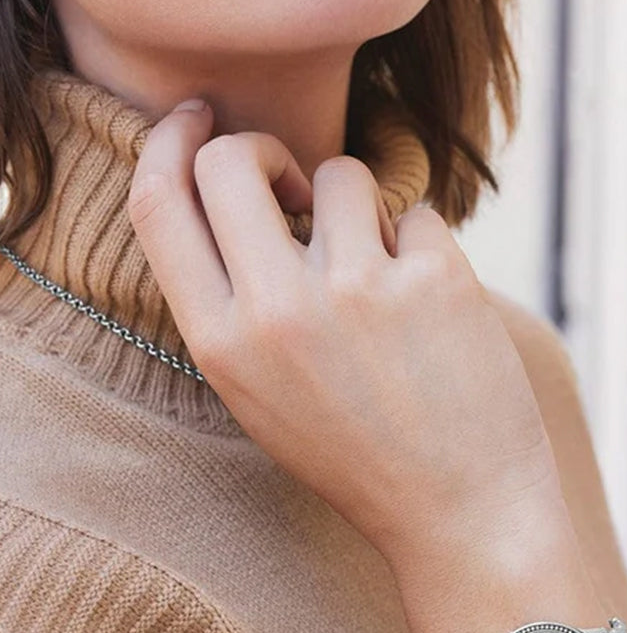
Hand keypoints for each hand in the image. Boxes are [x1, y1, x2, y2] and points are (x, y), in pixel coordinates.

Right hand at [127, 101, 569, 569]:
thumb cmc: (361, 455)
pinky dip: (422, 246)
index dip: (170, 144)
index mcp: (221, 343)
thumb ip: (233, 305)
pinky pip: (416, 212)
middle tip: (297, 187)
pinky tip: (434, 308)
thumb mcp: (261, 396)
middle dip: (261, 150)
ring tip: (384, 277)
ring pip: (342, 173)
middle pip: (231, 160)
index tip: (195, 120)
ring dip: (361, 209)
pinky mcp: (437, 278)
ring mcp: (360, 289)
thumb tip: (237, 199)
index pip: (158, 203)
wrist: (461, 512)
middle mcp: (279, 309)